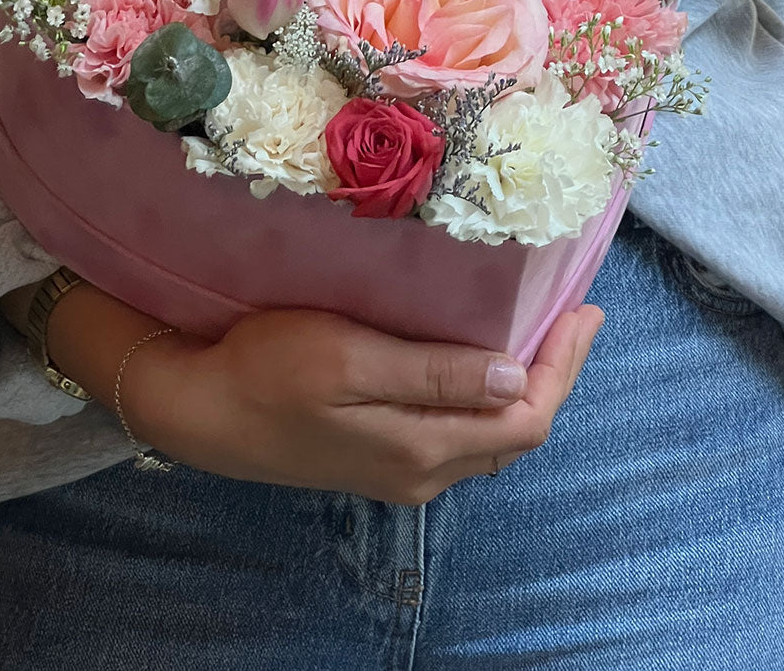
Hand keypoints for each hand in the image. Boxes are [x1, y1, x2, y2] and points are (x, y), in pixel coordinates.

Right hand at [91, 299, 603, 505]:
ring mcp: (399, 470)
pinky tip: (478, 361)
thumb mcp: (348, 358)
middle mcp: (422, 472)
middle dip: (554, 374)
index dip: (564, 366)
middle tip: (573, 316)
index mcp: (423, 448)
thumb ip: (432, 373)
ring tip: (538, 332)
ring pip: (488, 436)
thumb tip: (513, 375)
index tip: (584, 311)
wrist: (198, 409)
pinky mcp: (377, 458)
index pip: (526, 417)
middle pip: (515, 431)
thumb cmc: (266, 369)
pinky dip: (484, 397)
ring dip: (522, 386)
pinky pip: (456, 433)